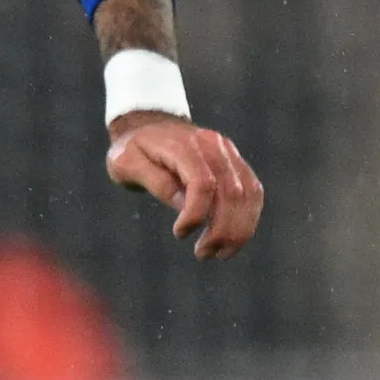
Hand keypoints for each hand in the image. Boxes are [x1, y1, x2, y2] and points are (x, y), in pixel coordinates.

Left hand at [108, 115, 261, 259]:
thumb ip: (156, 182)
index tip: (179, 234)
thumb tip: (184, 206)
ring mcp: (228, 152)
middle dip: (222, 230)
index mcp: (183, 145)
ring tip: (219, 253)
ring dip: (239, 230)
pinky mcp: (235, 163)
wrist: (148, 125)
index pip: (202, 182)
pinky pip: (253, 192)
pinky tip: (230, 238)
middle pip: (231, 192)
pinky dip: (247, 219)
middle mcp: (212, 145)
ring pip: (249, 194)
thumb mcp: (126, 164)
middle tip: (203, 254)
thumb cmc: (132, 150)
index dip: (196, 214)